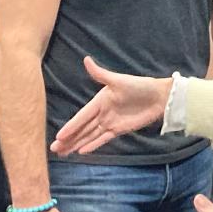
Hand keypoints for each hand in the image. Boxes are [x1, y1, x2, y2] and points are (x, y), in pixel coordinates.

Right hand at [50, 56, 171, 155]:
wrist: (159, 97)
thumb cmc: (139, 86)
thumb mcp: (119, 80)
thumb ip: (101, 74)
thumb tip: (86, 59)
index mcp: (99, 101)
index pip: (82, 116)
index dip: (71, 127)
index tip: (58, 136)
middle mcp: (102, 113)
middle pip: (82, 128)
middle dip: (68, 138)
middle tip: (53, 149)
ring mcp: (109, 122)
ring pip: (89, 135)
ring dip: (76, 143)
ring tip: (62, 152)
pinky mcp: (119, 130)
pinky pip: (103, 139)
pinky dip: (92, 145)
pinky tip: (82, 152)